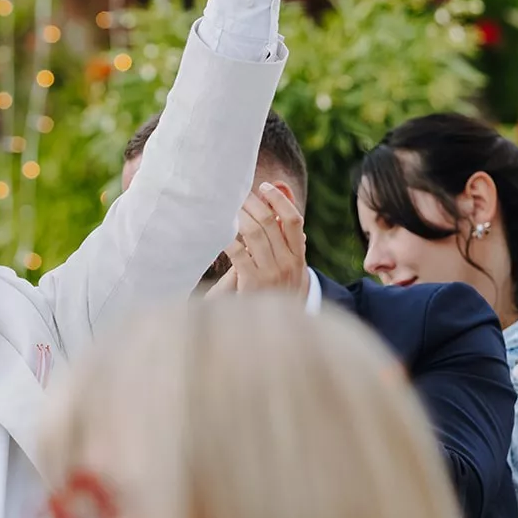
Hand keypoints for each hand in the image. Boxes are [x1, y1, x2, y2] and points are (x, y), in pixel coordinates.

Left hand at [219, 183, 309, 301]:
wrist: (273, 331)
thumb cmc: (277, 291)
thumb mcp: (289, 268)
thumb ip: (285, 242)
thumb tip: (280, 212)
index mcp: (299, 256)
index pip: (294, 219)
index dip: (280, 199)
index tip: (265, 186)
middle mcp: (289, 263)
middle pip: (270, 221)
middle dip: (252, 202)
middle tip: (236, 192)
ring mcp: (272, 273)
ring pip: (253, 233)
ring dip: (237, 215)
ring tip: (226, 206)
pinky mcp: (253, 283)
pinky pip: (238, 252)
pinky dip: (227, 237)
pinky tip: (218, 230)